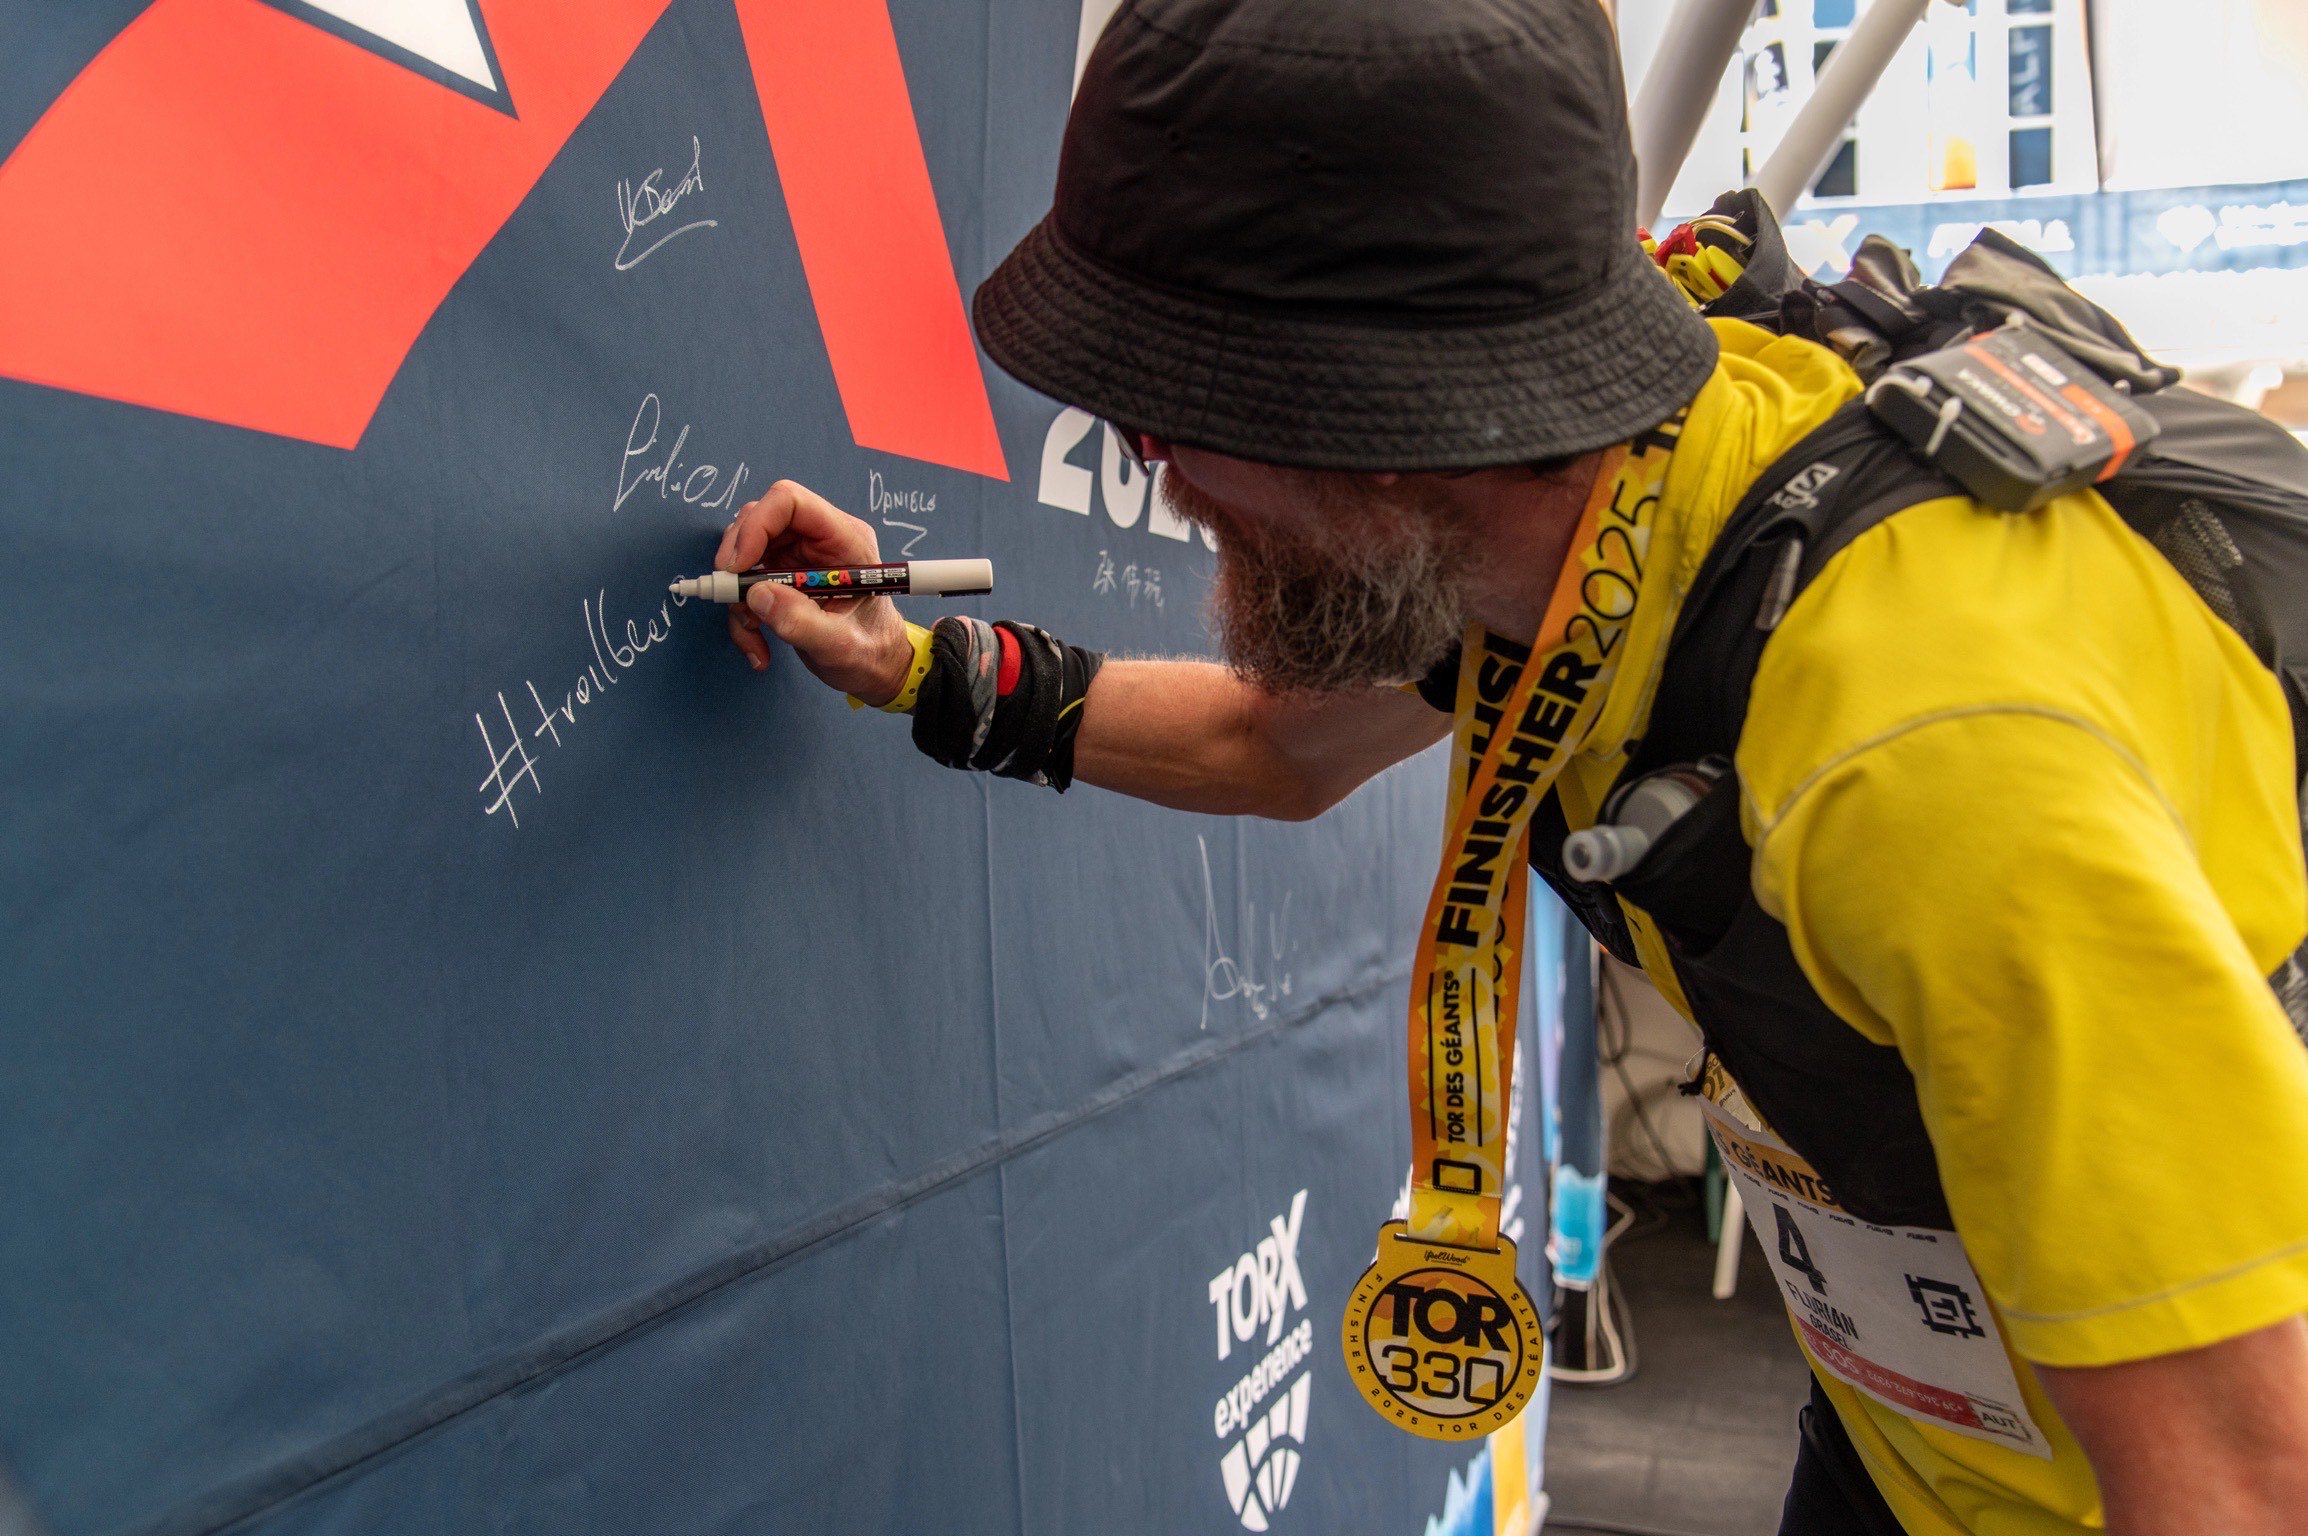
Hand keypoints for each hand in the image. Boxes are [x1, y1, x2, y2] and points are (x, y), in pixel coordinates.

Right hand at [715, 480, 915, 703]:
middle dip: (738, 560)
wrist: (876, 667)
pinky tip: (759, 642)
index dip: (757, 525)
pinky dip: (742, 612)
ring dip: (738, 595)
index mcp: (846, 540)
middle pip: (760, 519)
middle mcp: (820, 539)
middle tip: (733, 598)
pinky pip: (746, 581)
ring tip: (753, 631)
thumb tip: (758, 595)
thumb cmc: (872, 651)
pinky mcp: (782, 575)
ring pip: (746, 552)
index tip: (738, 566)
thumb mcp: (842, 647)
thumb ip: (803, 622)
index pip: (791, 502)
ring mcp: (799, 555)